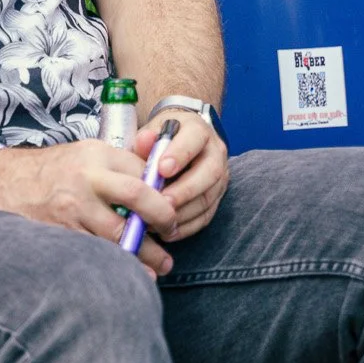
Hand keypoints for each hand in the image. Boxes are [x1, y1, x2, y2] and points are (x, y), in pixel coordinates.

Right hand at [0, 140, 177, 274]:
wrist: (1, 182)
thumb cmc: (52, 171)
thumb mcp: (85, 154)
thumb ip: (120, 166)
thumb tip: (161, 185)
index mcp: (95, 156)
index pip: (142, 173)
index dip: (164, 195)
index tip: (172, 211)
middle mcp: (84, 179)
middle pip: (138, 197)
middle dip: (163, 219)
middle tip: (172, 234)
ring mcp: (71, 208)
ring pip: (120, 234)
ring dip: (146, 254)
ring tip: (161, 265)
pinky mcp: (60, 233)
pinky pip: (97, 254)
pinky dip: (118, 267)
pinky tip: (132, 274)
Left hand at [135, 110, 227, 241]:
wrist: (179, 141)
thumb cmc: (161, 137)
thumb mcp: (152, 130)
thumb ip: (146, 138)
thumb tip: (144, 140)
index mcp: (198, 130)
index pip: (194, 140)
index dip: (180, 154)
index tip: (161, 170)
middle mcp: (215, 153)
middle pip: (209, 173)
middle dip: (185, 190)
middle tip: (162, 203)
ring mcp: (219, 177)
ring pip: (208, 198)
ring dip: (185, 213)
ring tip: (161, 221)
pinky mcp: (217, 197)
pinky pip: (206, 215)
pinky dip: (187, 226)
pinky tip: (168, 232)